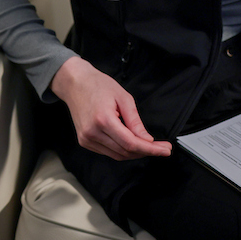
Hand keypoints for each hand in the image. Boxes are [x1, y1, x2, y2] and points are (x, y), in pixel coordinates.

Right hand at [50, 57, 172, 160]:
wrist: (75, 84)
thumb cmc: (98, 85)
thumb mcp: (123, 98)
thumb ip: (135, 121)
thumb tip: (147, 139)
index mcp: (103, 120)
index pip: (131, 143)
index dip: (150, 149)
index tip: (165, 150)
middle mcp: (92, 133)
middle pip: (125, 152)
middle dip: (146, 152)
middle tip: (162, 148)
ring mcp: (86, 139)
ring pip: (117, 155)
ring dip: (135, 153)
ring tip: (150, 146)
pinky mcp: (85, 142)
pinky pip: (108, 152)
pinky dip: (122, 151)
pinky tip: (132, 144)